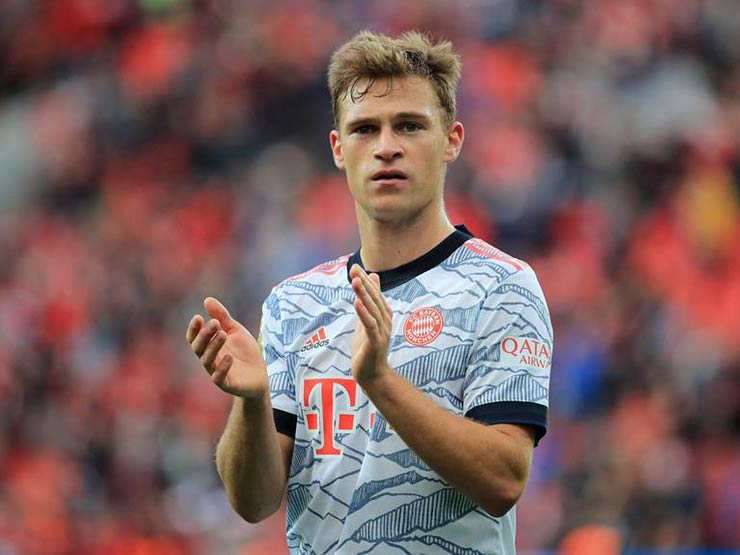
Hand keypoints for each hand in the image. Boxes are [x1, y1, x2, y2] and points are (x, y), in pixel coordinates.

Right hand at [186, 297, 268, 398]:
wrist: (262, 374)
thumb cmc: (245, 351)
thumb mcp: (235, 331)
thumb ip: (222, 317)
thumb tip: (207, 300)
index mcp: (209, 346)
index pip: (194, 338)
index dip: (193, 329)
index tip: (198, 317)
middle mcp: (210, 359)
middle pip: (198, 348)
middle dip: (204, 336)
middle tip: (214, 324)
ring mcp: (217, 372)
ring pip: (207, 361)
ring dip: (213, 347)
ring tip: (223, 335)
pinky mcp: (228, 384)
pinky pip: (219, 379)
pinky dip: (222, 368)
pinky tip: (229, 357)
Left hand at [349, 264, 393, 385]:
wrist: (373, 375)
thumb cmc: (368, 348)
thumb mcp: (367, 321)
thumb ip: (370, 301)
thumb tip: (372, 278)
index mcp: (383, 315)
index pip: (374, 294)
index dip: (365, 280)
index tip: (354, 267)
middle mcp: (385, 321)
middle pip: (374, 299)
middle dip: (363, 283)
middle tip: (353, 269)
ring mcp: (382, 332)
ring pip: (372, 310)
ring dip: (363, 295)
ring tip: (355, 281)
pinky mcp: (375, 342)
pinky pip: (369, 326)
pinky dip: (364, 314)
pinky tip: (357, 303)